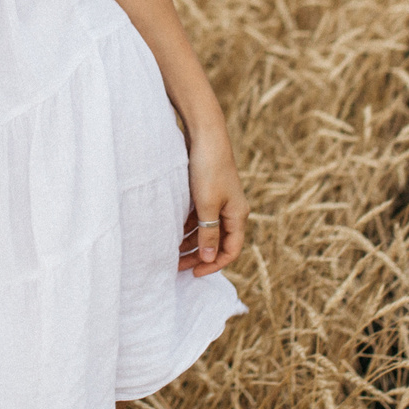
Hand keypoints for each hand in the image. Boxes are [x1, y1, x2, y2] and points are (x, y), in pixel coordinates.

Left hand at [178, 130, 248, 276]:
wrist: (205, 134)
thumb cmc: (208, 169)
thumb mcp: (207, 205)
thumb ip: (208, 233)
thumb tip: (210, 257)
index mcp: (237, 215)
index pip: (230, 251)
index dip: (213, 265)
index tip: (193, 273)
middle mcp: (231, 210)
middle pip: (217, 242)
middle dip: (198, 256)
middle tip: (177, 266)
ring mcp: (220, 201)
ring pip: (206, 230)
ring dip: (190, 242)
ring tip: (171, 252)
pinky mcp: (207, 191)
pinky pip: (199, 217)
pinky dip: (187, 226)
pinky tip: (172, 231)